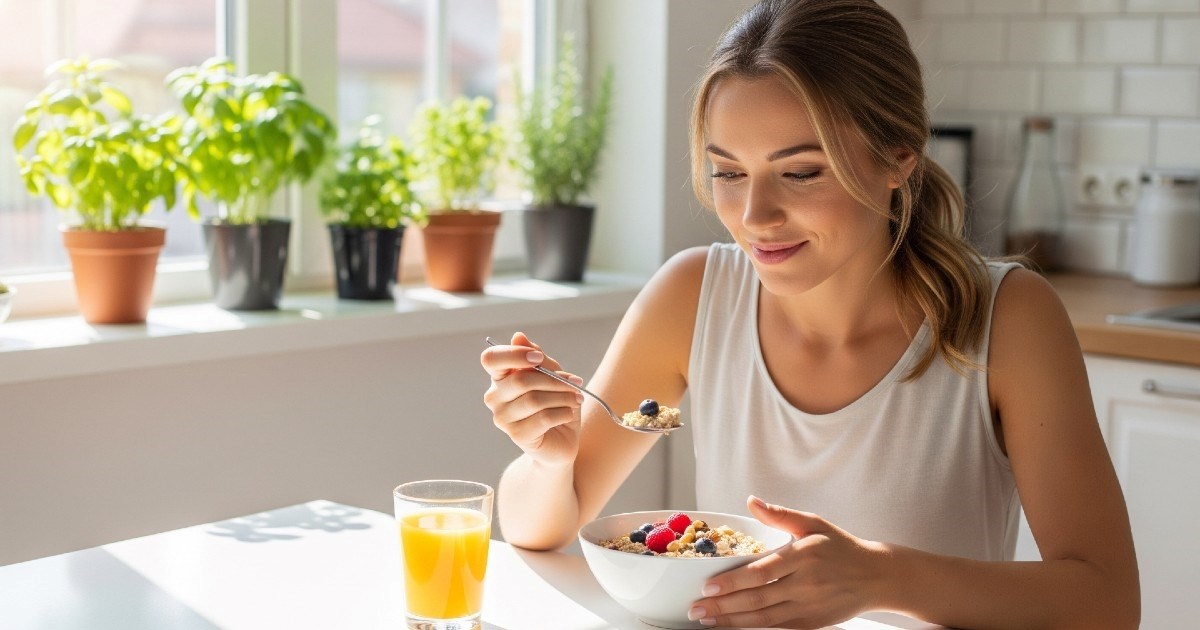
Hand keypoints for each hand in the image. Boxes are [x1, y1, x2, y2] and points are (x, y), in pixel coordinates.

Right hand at [482, 332, 583, 466]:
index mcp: (500, 377)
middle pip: (521, 380)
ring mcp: (503, 418)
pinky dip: (562, 412)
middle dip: (554, 380)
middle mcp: (495, 397)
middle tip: (576, 382)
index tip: (538, 358)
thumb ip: (537, 356)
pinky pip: (543, 418)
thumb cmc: (555, 401)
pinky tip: (569, 413)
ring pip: (534, 400)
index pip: (491, 359)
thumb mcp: (551, 373)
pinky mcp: (517, 435)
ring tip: (577, 399)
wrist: (563, 436)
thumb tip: (518, 336)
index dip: (514, 354)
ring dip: (563, 397)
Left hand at [687, 496, 888, 628]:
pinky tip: (735, 629)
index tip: (708, 586)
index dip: (733, 581)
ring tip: (708, 621)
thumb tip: (751, 501)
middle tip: (696, 609)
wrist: (876, 576)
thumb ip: (780, 515)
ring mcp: (809, 606)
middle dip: (724, 606)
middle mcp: (806, 583)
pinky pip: (779, 629)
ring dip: (733, 622)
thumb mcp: (813, 523)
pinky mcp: (813, 623)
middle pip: (758, 598)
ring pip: (765, 619)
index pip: (761, 572)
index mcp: (803, 556)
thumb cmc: (840, 546)